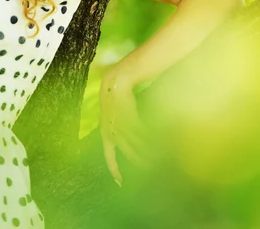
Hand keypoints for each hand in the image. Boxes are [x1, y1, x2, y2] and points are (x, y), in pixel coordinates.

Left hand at [99, 69, 147, 185]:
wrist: (116, 80)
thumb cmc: (116, 99)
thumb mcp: (114, 117)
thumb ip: (119, 131)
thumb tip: (130, 145)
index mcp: (105, 132)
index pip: (108, 155)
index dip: (114, 169)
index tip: (120, 183)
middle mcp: (110, 129)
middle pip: (126, 152)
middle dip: (139, 162)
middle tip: (151, 169)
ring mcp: (118, 121)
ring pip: (135, 142)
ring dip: (147, 150)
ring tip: (159, 157)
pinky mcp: (128, 113)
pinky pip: (139, 130)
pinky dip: (149, 137)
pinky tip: (157, 141)